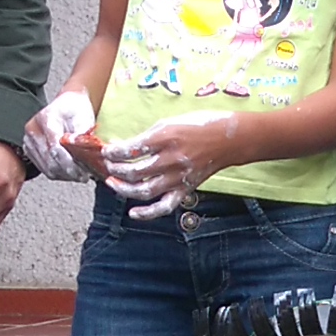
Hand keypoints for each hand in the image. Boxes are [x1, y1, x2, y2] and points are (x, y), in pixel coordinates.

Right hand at [21, 88, 98, 181]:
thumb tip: (82, 152)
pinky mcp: (30, 150)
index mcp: (45, 118)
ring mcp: (29, 141)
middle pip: (50, 161)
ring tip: (79, 174)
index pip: (55, 148)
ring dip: (65, 175)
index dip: (70, 163)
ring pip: (47, 168)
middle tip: (84, 176)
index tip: (83, 172)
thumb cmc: (75, 109)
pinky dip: (59, 173)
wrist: (67, 104)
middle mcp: (33, 130)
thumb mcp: (84, 117)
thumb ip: (82, 134)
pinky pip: (44, 169)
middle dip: (69, 172)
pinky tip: (69, 171)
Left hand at [106, 109, 241, 219]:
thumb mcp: (170, 122)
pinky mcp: (185, 189)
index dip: (114, 152)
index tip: (107, 152)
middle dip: (115, 170)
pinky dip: (147, 213)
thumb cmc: (200, 125)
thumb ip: (149, 136)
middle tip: (108, 166)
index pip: (132, 149)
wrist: (229, 139)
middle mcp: (171, 159)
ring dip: (124, 189)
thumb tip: (126, 148)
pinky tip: (133, 213)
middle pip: (134, 172)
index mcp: (166, 137)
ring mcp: (178, 177)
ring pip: (144, 190)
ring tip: (113, 184)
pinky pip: (164, 206)